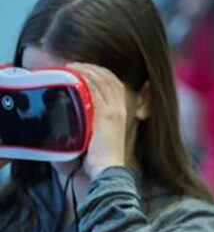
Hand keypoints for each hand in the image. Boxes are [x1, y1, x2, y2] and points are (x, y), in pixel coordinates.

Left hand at [70, 63, 128, 177]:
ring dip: (87, 70)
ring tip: (72, 66)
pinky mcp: (105, 115)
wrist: (109, 167)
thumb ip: (95, 123)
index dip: (103, 73)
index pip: (115, 85)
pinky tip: (76, 76)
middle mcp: (120, 109)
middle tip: (77, 64)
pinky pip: (95, 91)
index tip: (89, 69)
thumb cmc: (103, 157)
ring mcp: (114, 111)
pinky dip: (86, 80)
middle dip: (93, 68)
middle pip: (110, 79)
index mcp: (122, 112)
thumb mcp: (103, 136)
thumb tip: (81, 116)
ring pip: (102, 82)